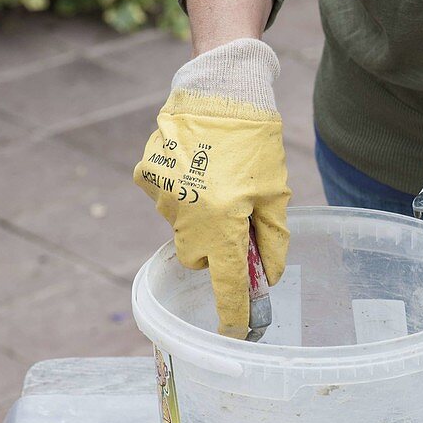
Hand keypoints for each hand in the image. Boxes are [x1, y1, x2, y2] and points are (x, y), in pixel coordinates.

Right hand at [134, 38, 290, 338]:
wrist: (220, 90)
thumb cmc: (256, 144)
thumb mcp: (275, 195)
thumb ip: (272, 242)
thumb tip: (265, 279)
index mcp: (225, 220)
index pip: (228, 281)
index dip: (234, 311)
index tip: (237, 332)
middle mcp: (188, 214)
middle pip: (200, 258)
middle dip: (218, 250)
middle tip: (236, 220)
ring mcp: (162, 196)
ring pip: (183, 230)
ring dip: (200, 219)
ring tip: (217, 182)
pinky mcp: (146, 176)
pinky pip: (167, 202)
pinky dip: (183, 195)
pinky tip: (197, 169)